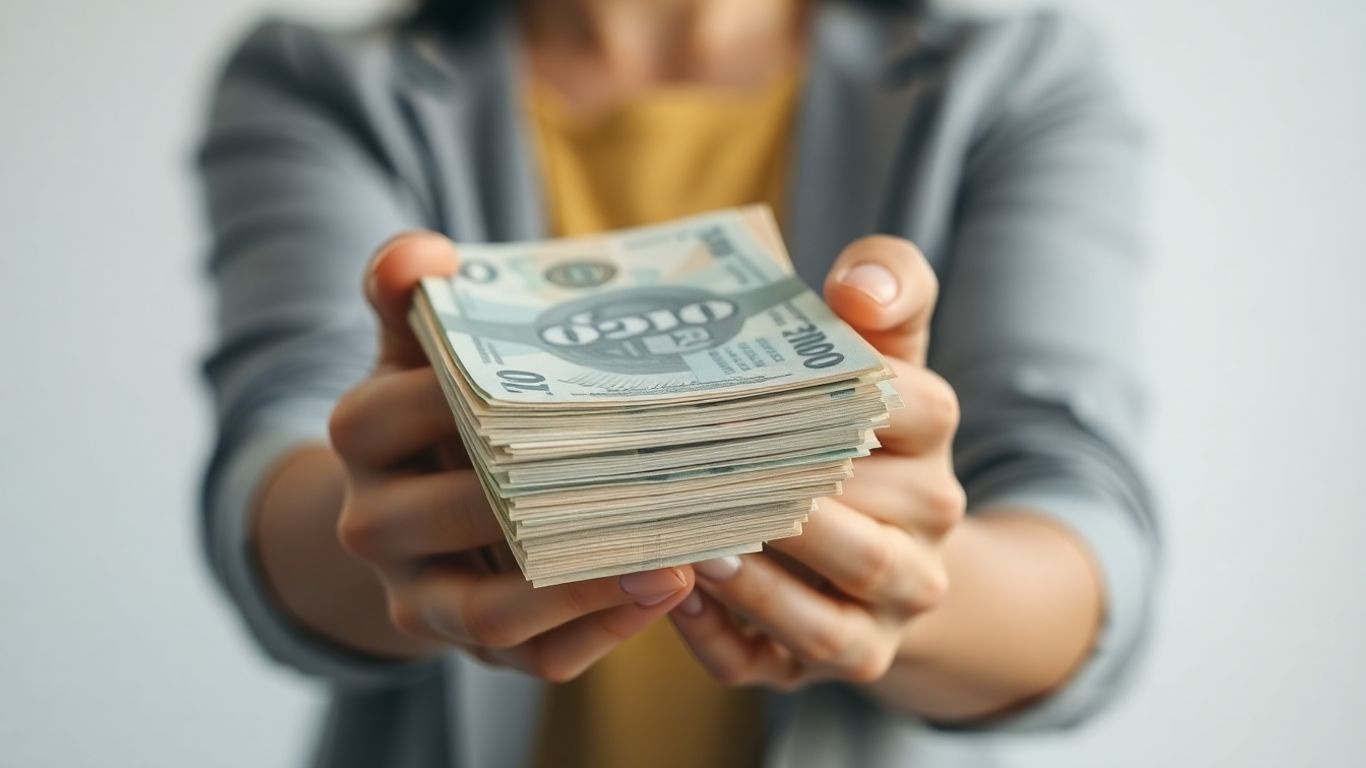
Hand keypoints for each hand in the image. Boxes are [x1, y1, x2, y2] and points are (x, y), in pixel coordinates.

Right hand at [329, 232, 694, 680]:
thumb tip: (424, 255)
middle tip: (656, 473)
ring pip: (493, 610)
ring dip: (587, 588)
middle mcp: (373, 523)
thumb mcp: (414, 346)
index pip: (413, 408)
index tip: (586, 384)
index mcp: (360, 431)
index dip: (492, 396)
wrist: (409, 517)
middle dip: (556, 499)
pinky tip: (662, 592)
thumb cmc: (437, 414)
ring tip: (672, 560)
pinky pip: (534, 659)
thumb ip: (413, 290)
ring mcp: (417, 596)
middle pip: (461, 515)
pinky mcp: (468, 649)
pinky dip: (598, 633)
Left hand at [669, 236, 964, 688]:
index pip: (915, 410)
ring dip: (755, 585)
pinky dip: (728, 638)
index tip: (765, 385)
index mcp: (933, 438)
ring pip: (828, 612)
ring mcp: (890, 604)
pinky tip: (677, 599)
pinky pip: (785, 662)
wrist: (897, 534)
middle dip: (774, 506)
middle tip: (688, 477)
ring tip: (687, 545)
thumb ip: (886, 284)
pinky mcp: (849, 654)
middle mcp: (926, 527)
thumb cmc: (859, 422)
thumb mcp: (884, 344)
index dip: (848, 397)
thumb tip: (857, 285)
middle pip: (860, 529)